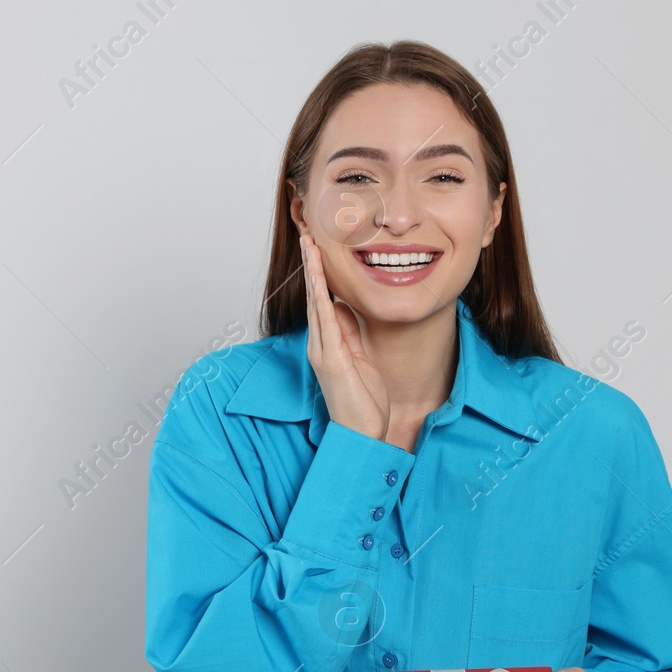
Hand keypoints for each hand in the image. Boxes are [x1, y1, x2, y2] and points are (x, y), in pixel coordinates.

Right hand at [299, 233, 389, 440]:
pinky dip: (321, 297)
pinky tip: (318, 279)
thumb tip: (345, 307)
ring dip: (312, 273)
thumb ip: (351, 334)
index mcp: (327, 344)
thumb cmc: (363, 403)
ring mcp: (323, 351)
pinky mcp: (331, 359)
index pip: (321, 301)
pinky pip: (325, 322)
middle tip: (308, 236)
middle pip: (313, 296)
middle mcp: (320, 344)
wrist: (361, 435)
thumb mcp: (361, 360)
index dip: (318, 274)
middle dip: (311, 265)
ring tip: (309, 246)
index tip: (317, 249)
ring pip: (315, 303)